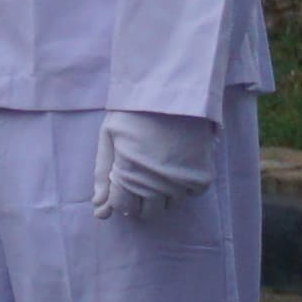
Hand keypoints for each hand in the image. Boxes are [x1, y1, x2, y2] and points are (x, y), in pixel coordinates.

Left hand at [89, 107, 215, 221]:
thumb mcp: (109, 136)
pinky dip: (186, 185)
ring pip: (170, 205)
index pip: (122, 207)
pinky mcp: (202, 175)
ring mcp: (180, 181)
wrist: (173, 88)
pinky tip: (179, 166)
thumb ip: (102, 174)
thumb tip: (100, 210)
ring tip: (161, 169)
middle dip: (140, 201)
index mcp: (128, 174)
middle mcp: (155, 184)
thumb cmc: (134, 109)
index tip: (123, 183)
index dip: (119, 197)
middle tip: (142, 180)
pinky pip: (193, 194)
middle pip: (147, 213)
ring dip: (163, 195)